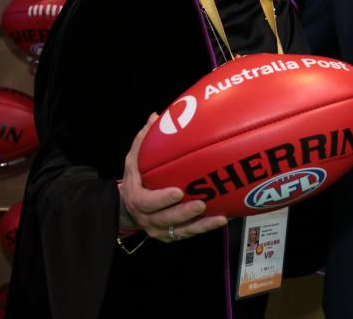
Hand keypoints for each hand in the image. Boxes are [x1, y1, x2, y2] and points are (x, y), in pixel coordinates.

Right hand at [118, 113, 226, 242]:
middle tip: (202, 203)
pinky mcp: (172, 235)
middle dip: (184, 213)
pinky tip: (223, 218)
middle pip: (166, 219)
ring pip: (181, 231)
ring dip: (201, 225)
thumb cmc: (136, 179)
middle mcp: (148, 218)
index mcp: (137, 199)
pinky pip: (190, 233)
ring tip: (220, 217)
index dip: (162, 199)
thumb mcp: (134, 159)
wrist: (128, 207)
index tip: (178, 191)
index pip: (147, 202)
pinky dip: (206, 227)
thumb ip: (144, 140)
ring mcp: (160, 229)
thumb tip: (155, 116)